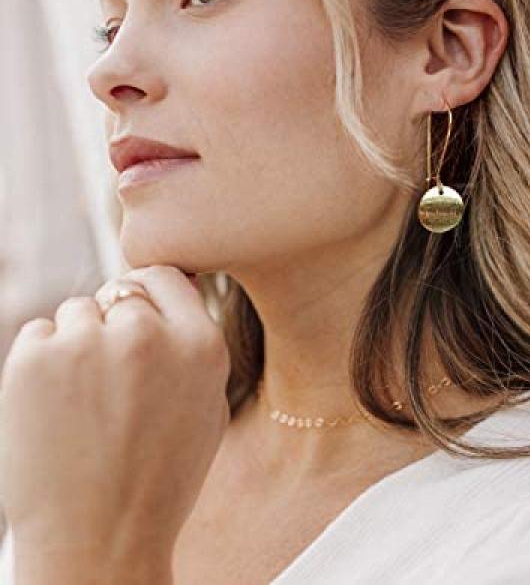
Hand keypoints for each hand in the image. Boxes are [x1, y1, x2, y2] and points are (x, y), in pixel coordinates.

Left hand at [0, 265, 229, 571]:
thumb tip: (176, 290)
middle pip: (120, 294)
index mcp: (200, 345)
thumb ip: (196, 344)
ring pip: (77, 311)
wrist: (99, 541)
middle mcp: (147, 336)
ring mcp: (87, 345)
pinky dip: (42, 359)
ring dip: (78, 342)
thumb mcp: (209, 407)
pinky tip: (54, 405)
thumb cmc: (159, 478)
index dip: (148, 292)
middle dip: (114, 324)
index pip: (165, 276)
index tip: (136, 312)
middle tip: (110, 377)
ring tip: (83, 401)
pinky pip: (38, 331)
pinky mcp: (34, 360)